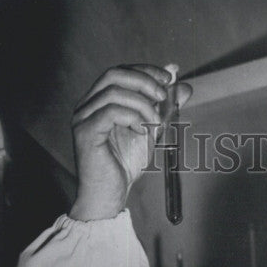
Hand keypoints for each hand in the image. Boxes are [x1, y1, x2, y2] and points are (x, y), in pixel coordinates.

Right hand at [69, 65, 192, 220]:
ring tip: (155, 123)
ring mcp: (83, 118)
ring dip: (142, 104)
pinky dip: (132, 117)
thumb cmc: (124, 166)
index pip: (120, 72)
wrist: (109, 196)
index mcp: (99, 101)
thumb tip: (183, 86)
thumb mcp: (151, 131)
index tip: (168, 78)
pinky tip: (142, 132)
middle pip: (114, 74)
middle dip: (144, 80)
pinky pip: (110, 112)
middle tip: (163, 95)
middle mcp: (87, 105)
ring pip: (114, 92)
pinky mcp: (85, 132)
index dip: (145, 70)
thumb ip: (164, 108)